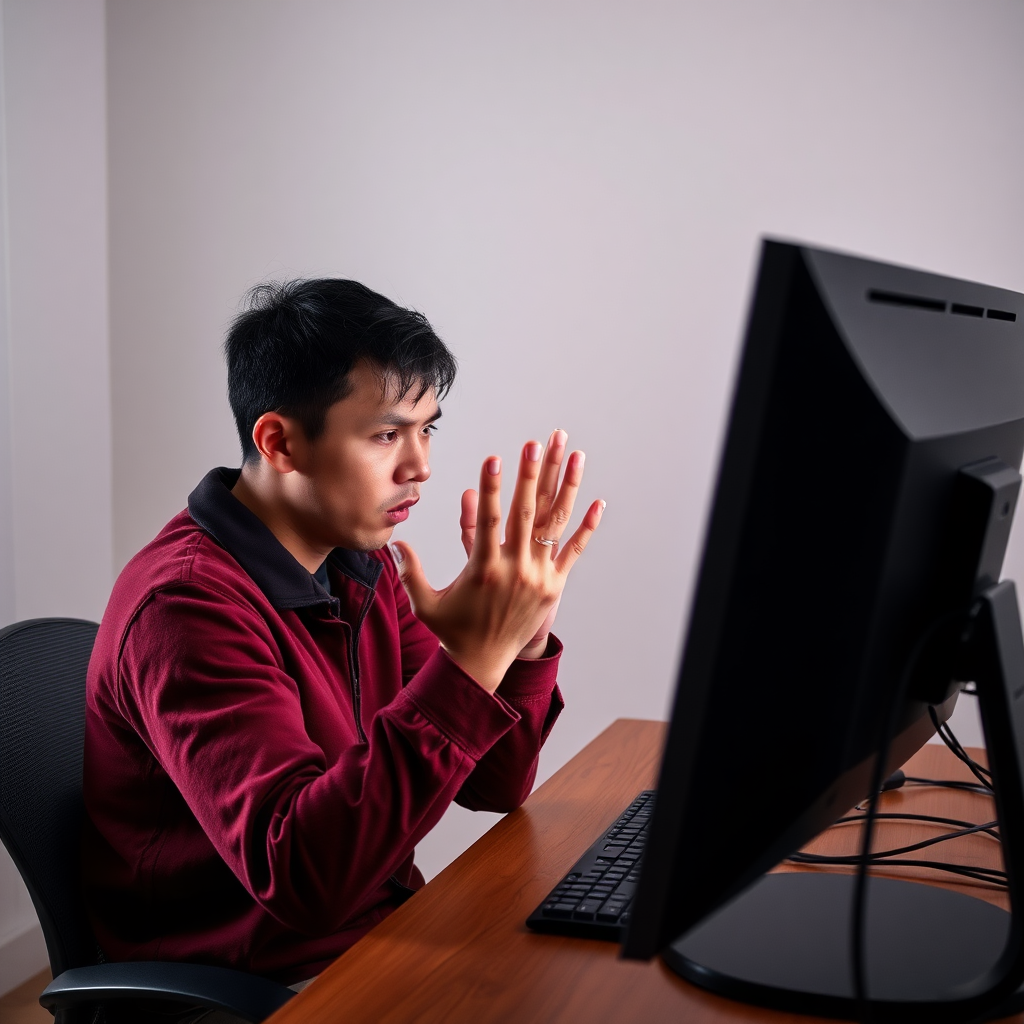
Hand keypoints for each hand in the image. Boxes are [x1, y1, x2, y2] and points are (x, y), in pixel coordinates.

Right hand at [391, 432, 603, 692]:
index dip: (490, 487)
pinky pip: (574, 552)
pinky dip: (586, 528)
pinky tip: (598, 503)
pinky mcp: (554, 587)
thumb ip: (412, 570)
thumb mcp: (425, 601)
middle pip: (525, 512)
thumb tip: (397, 542)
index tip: (495, 457)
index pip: (487, 519)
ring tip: (574, 456)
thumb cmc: (453, 630)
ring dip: (565, 487)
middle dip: (531, 473)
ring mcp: (538, 577)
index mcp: (483, 569)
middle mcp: (514, 570)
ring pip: (554, 525)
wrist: (483, 664)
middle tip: (536, 442)